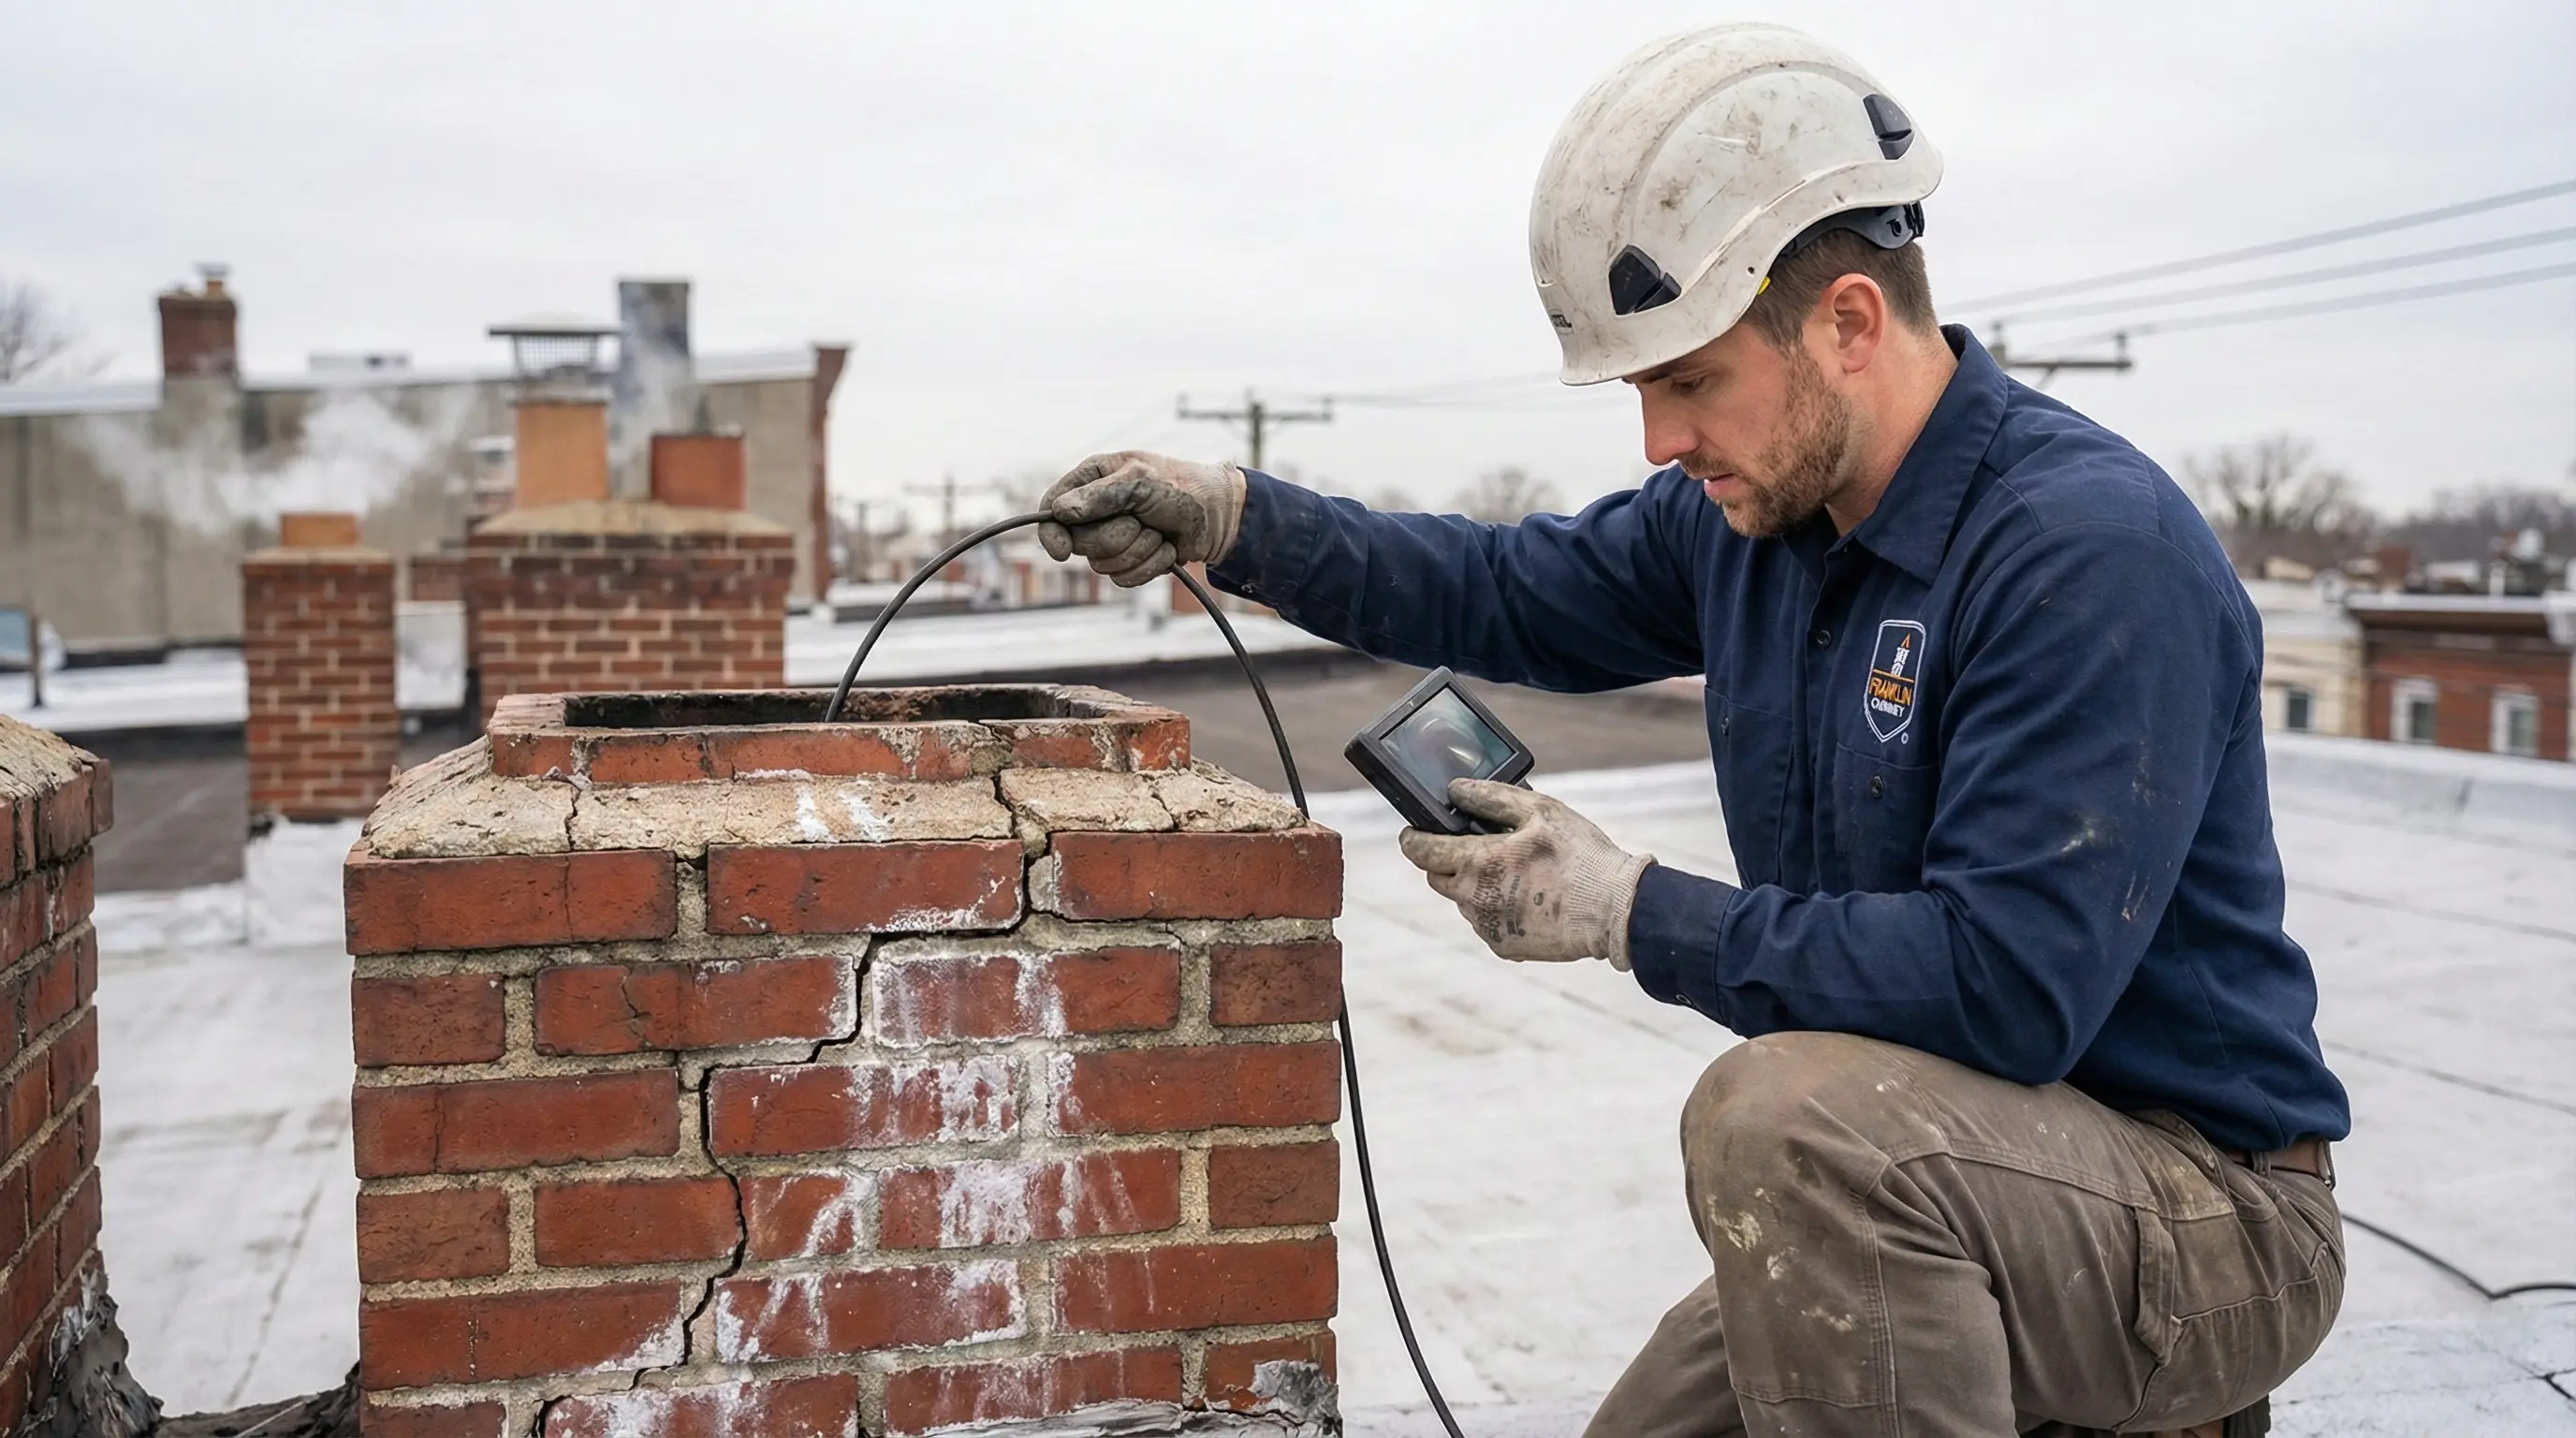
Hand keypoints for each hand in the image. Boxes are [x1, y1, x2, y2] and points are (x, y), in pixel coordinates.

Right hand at [1037, 451, 1247, 586]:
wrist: (1219, 516)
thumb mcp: (1141, 481)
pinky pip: (1123, 579)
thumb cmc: (1181, 487)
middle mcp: (1096, 509)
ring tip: (1159, 533)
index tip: (1062, 551)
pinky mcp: (1129, 561)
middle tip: (1143, 521)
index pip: (1052, 509)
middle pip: (1079, 543)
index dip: (1052, 533)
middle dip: (1116, 537)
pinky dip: (1149, 566)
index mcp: (1092, 480)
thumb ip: (1100, 495)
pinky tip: (1166, 549)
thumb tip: (1061, 512)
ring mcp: (1112, 537)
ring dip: (1138, 551)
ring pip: (1102, 565)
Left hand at [1397, 778, 1654, 966]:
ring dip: (1475, 886)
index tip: (1413, 833)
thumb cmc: (1580, 855)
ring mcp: (1487, 927)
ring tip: (1514, 873)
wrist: (1615, 910)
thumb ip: (1491, 798)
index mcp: (1476, 863)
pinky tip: (1528, 898)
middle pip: (1437, 878)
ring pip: (1463, 902)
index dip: (1413, 838)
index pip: (1421, 851)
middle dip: (1447, 861)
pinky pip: (1486, 923)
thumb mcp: (1540, 811)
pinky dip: (1496, 909)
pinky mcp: (1504, 946)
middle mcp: (1473, 900)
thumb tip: (1455, 790)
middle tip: (1476, 848)